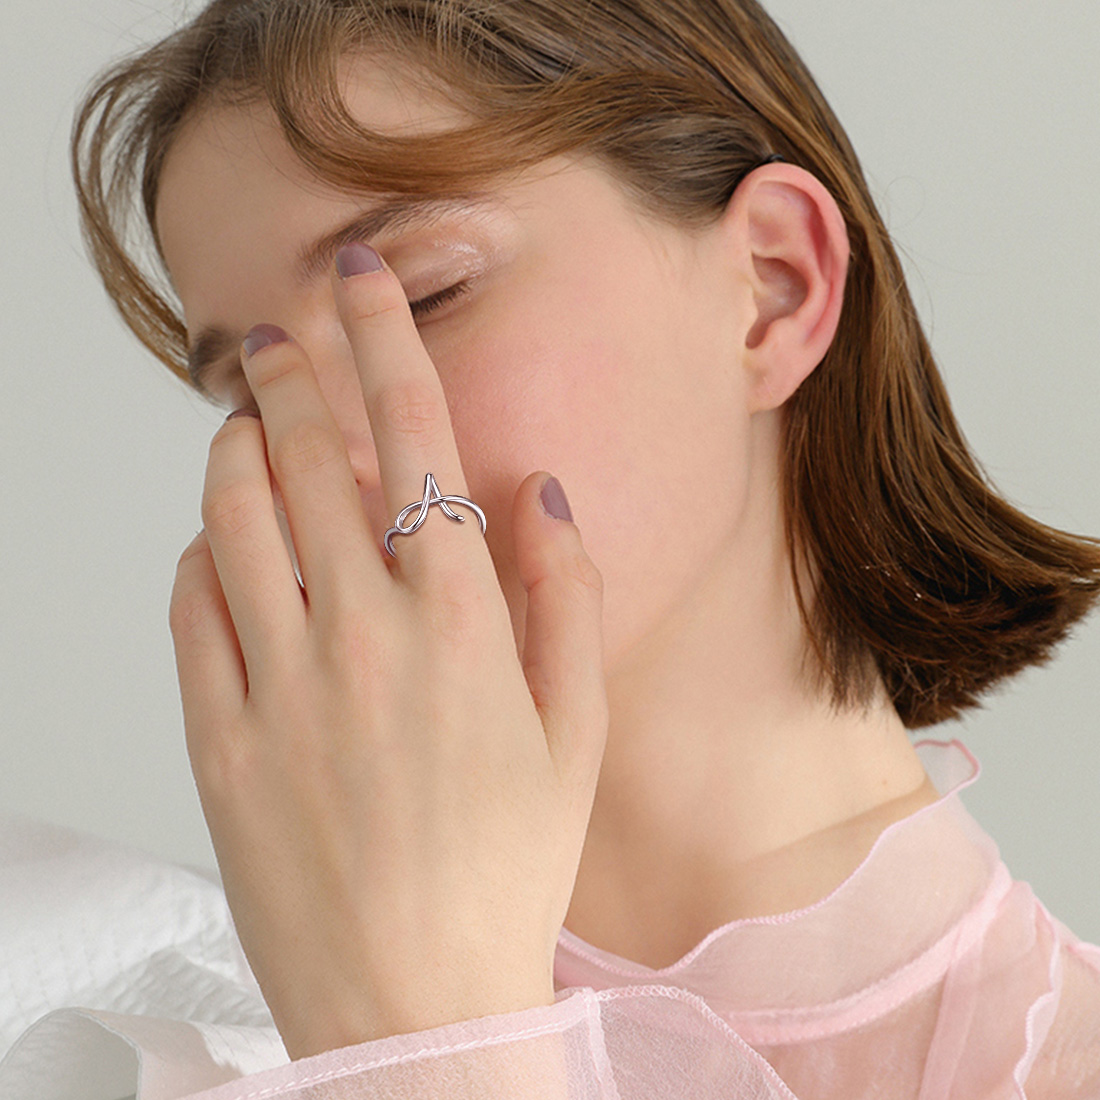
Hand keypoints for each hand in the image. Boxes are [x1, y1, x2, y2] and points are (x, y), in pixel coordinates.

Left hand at [168, 243, 608, 1058]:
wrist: (410, 997)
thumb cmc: (505, 866)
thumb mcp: (577, 735)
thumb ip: (567, 599)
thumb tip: (537, 494)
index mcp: (459, 625)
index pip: (413, 443)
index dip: (384, 345)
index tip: (360, 283)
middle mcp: (362, 636)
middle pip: (304, 458)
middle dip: (287, 374)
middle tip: (276, 335)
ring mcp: (279, 684)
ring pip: (232, 516)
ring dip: (233, 449)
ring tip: (242, 425)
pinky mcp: (219, 737)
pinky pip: (192, 608)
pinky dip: (201, 552)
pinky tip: (220, 545)